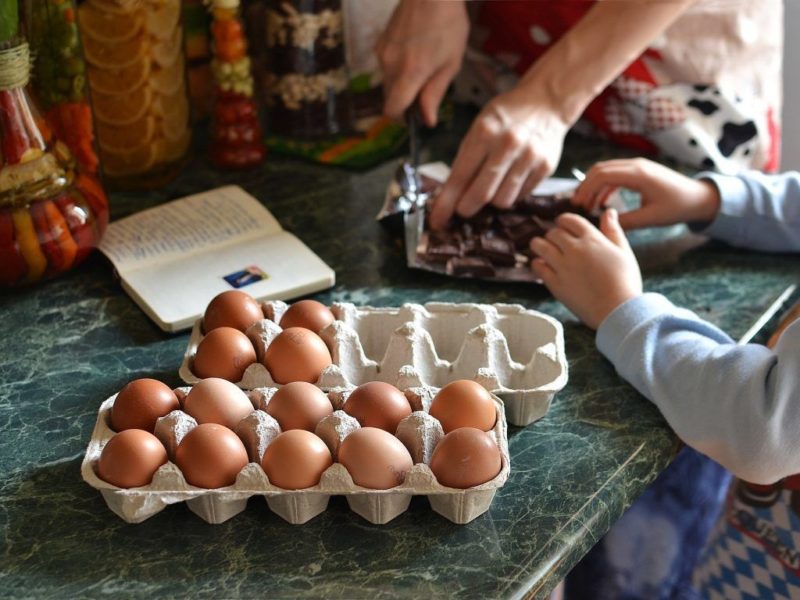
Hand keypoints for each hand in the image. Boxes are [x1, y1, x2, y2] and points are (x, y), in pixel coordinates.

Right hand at [376, 0, 467, 126]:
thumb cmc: (448, 24)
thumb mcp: (451, 63)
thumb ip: (435, 93)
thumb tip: (427, 120)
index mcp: (409, 74)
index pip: (392, 109)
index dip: (401, 118)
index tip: (413, 117)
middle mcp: (390, 66)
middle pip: (389, 97)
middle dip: (404, 100)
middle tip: (425, 89)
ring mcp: (382, 52)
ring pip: (387, 81)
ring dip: (401, 83)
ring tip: (423, 65)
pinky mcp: (380, 42)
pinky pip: (386, 65)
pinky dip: (397, 67)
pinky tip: (414, 52)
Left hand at [429, 87, 568, 228]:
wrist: (546, 101)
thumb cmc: (506, 116)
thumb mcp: (479, 126)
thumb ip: (466, 158)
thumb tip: (449, 195)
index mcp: (485, 132)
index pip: (460, 177)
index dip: (446, 203)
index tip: (436, 221)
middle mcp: (508, 145)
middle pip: (481, 195)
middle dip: (466, 208)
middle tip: (463, 209)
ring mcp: (529, 157)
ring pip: (502, 201)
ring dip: (491, 201)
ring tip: (491, 186)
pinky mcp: (545, 168)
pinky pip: (520, 196)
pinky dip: (511, 194)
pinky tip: (510, 179)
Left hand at [531, 209, 641, 328]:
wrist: (618, 311)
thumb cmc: (625, 282)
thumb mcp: (623, 252)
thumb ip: (613, 230)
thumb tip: (609, 211)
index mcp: (592, 239)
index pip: (569, 220)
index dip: (564, 221)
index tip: (563, 225)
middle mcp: (575, 249)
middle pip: (553, 233)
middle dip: (553, 235)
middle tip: (555, 242)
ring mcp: (563, 266)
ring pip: (539, 246)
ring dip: (539, 245)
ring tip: (542, 250)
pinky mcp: (555, 283)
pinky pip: (537, 267)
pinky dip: (537, 264)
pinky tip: (543, 266)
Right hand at [572, 158, 720, 229]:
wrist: (699, 197)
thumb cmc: (677, 207)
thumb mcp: (651, 218)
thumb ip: (626, 221)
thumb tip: (603, 224)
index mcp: (639, 174)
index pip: (603, 175)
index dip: (586, 189)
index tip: (578, 205)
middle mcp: (636, 165)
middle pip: (600, 169)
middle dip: (585, 186)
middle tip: (577, 205)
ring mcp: (638, 166)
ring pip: (606, 170)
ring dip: (593, 185)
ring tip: (587, 205)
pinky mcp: (639, 171)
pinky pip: (615, 174)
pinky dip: (604, 186)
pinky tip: (601, 202)